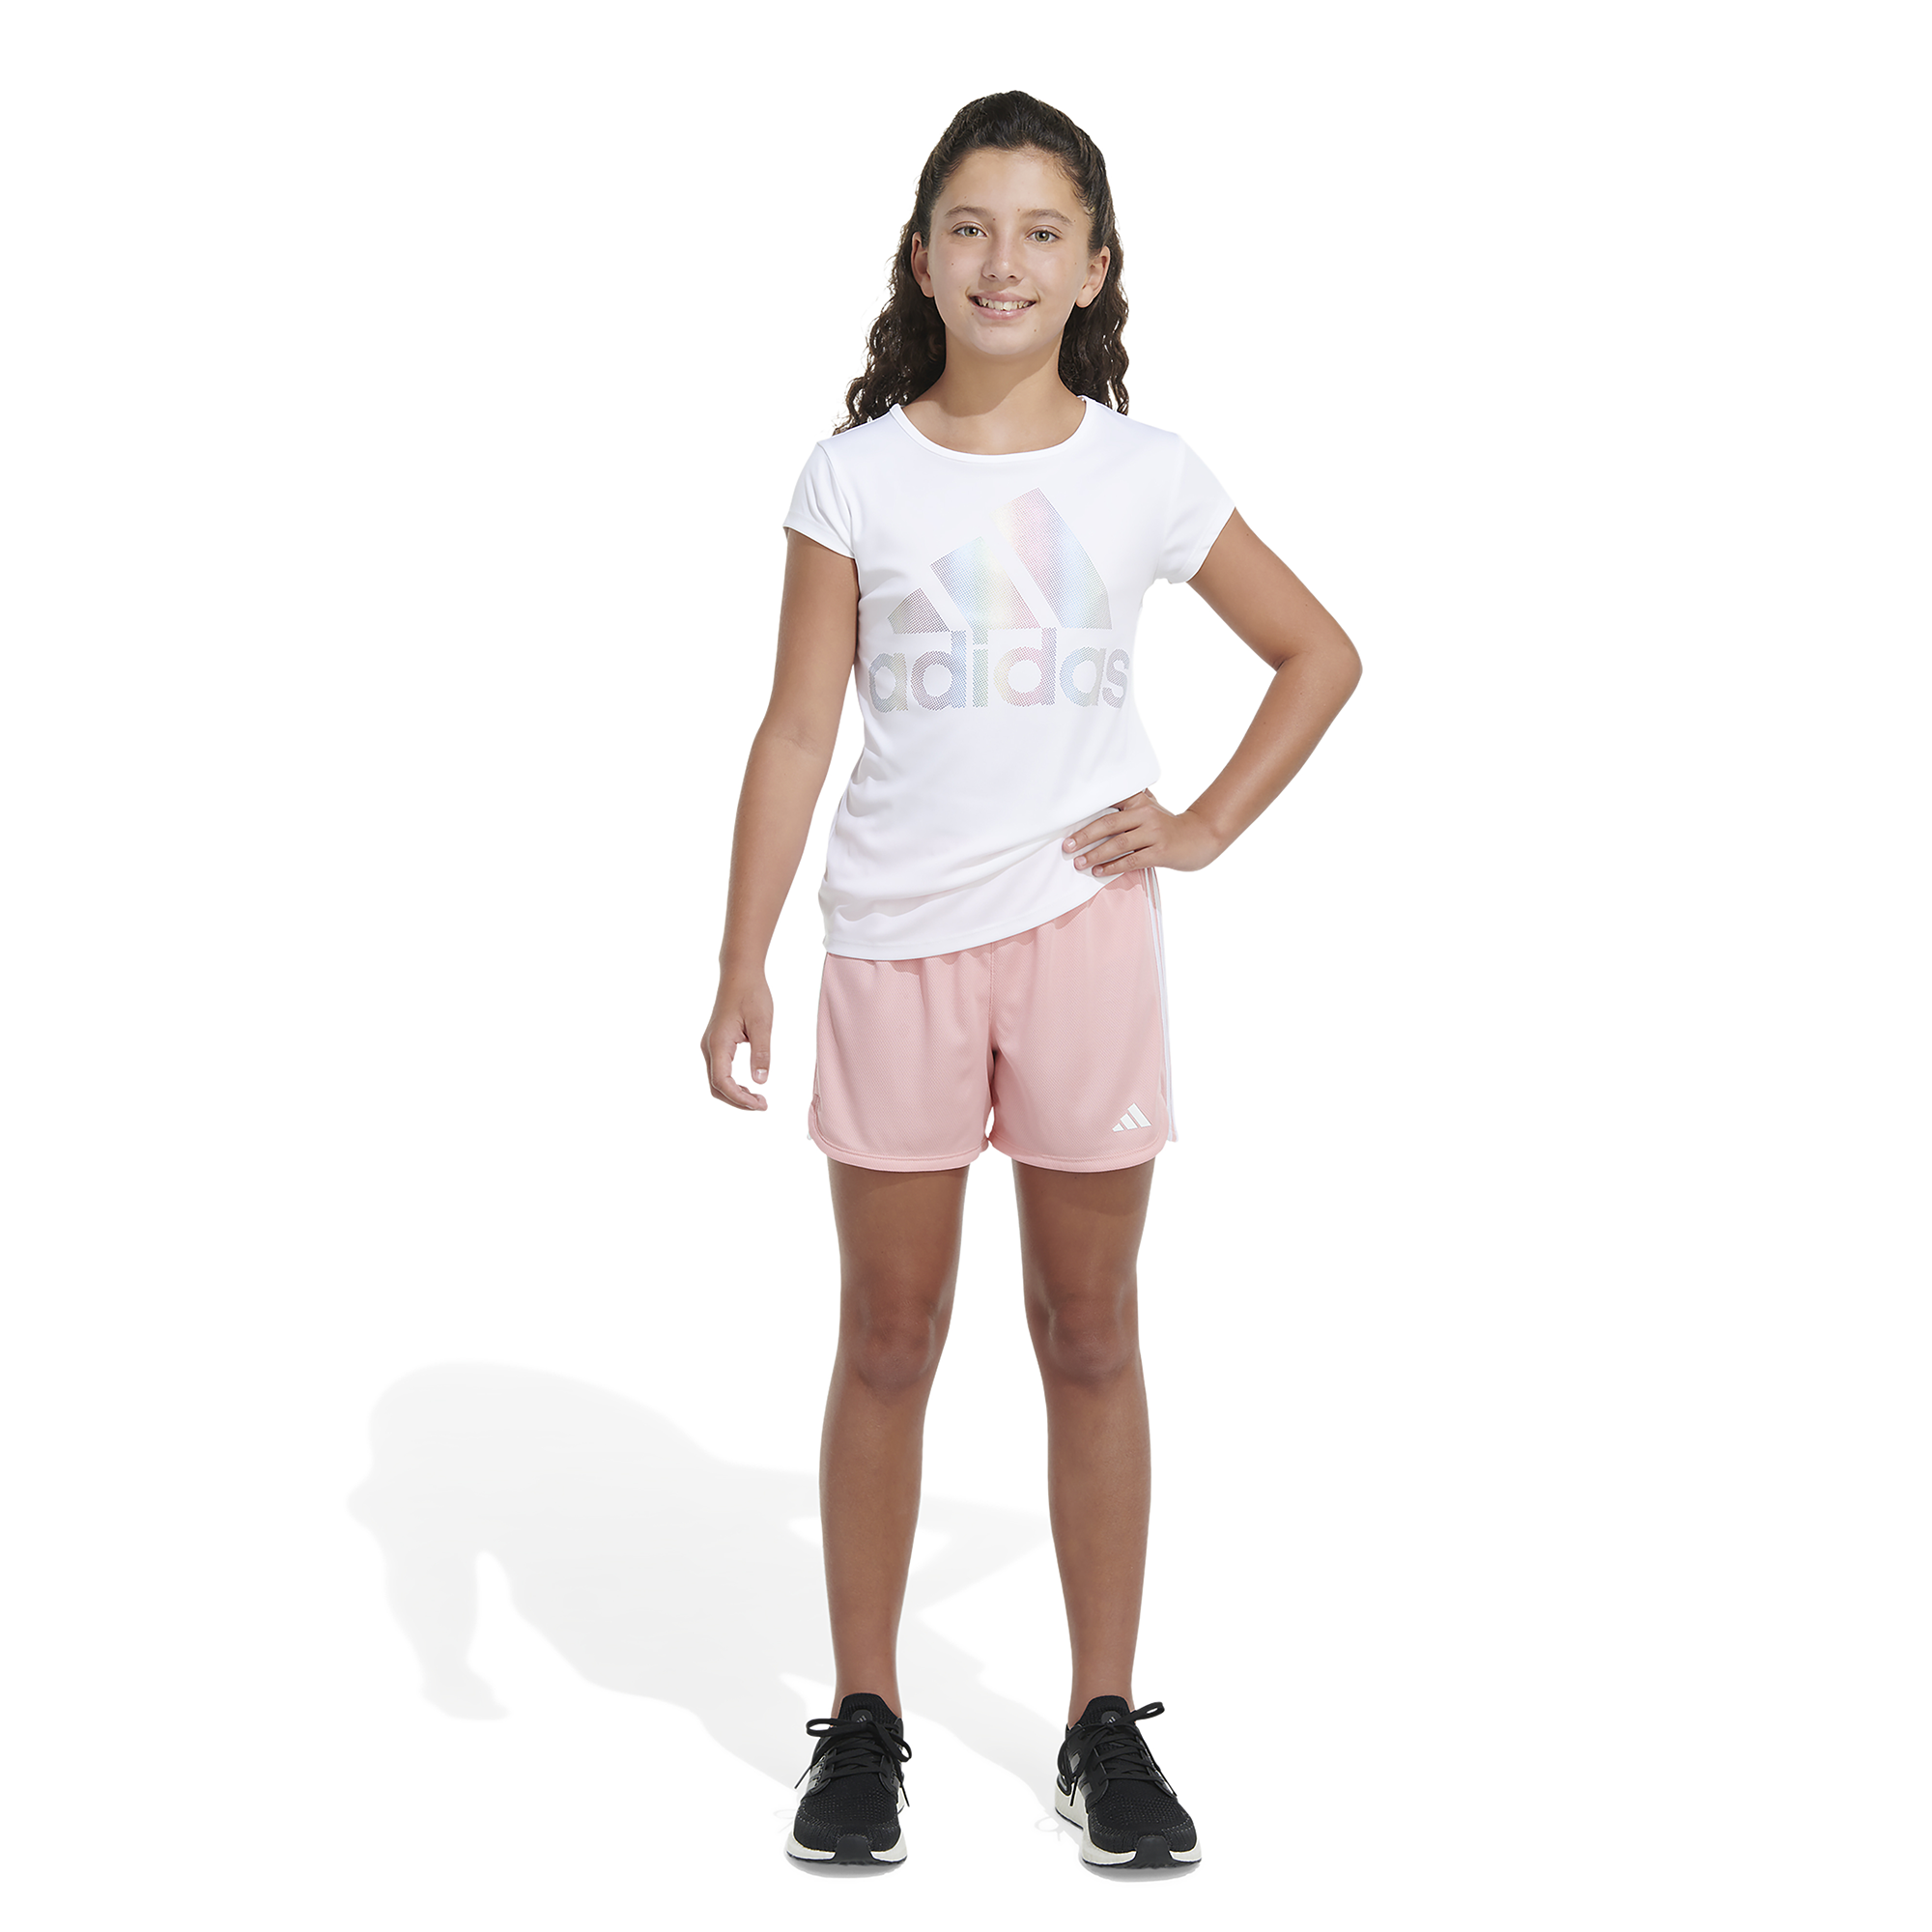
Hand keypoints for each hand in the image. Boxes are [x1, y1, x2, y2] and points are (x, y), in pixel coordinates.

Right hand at [701, 971, 773, 1110]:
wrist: (740, 973)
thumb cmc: (752, 994)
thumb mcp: (762, 1023)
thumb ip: (761, 1052)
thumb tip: (761, 1081)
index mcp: (718, 1043)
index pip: (722, 1082)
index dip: (739, 1098)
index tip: (760, 1104)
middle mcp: (709, 1046)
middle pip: (716, 1086)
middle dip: (737, 1100)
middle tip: (762, 1105)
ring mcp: (710, 1045)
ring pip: (716, 1080)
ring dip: (735, 1093)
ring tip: (758, 1099)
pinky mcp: (716, 1043)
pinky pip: (719, 1070)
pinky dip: (732, 1083)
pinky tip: (749, 1085)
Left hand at [1063, 789, 1224, 876]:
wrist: (1201, 837)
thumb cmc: (1168, 825)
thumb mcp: (1151, 807)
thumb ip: (1130, 802)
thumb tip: (1099, 798)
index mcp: (1140, 802)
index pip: (1110, 801)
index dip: (1088, 808)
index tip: (1067, 818)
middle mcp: (1146, 815)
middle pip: (1109, 824)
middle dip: (1085, 836)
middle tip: (1067, 846)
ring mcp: (1154, 834)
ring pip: (1118, 844)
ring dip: (1095, 854)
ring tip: (1079, 863)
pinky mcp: (1160, 853)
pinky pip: (1131, 860)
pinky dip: (1112, 867)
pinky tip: (1098, 872)